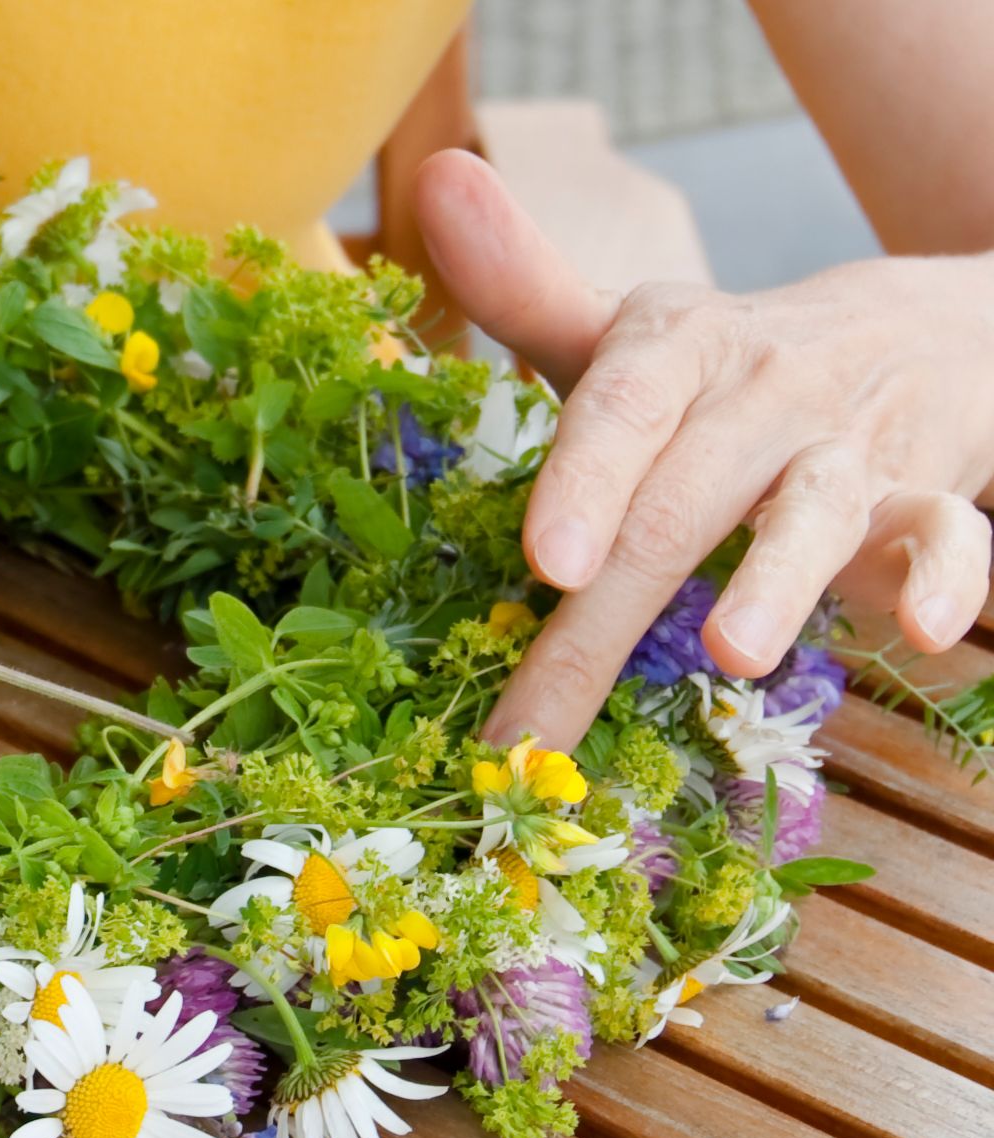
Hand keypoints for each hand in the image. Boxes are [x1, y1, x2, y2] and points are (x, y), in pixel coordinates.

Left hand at [415, 150, 993, 748]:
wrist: (908, 325)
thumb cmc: (718, 368)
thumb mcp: (625, 332)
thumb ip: (524, 288)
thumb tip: (437, 182)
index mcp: (674, 352)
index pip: (622, 406)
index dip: (585, 480)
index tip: (544, 560)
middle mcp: (760, 394)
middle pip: (681, 503)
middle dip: (608, 615)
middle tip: (545, 713)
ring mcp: (846, 446)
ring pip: (816, 509)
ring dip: (779, 579)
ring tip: (736, 651)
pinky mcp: (923, 493)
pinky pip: (947, 530)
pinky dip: (944, 576)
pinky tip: (924, 627)